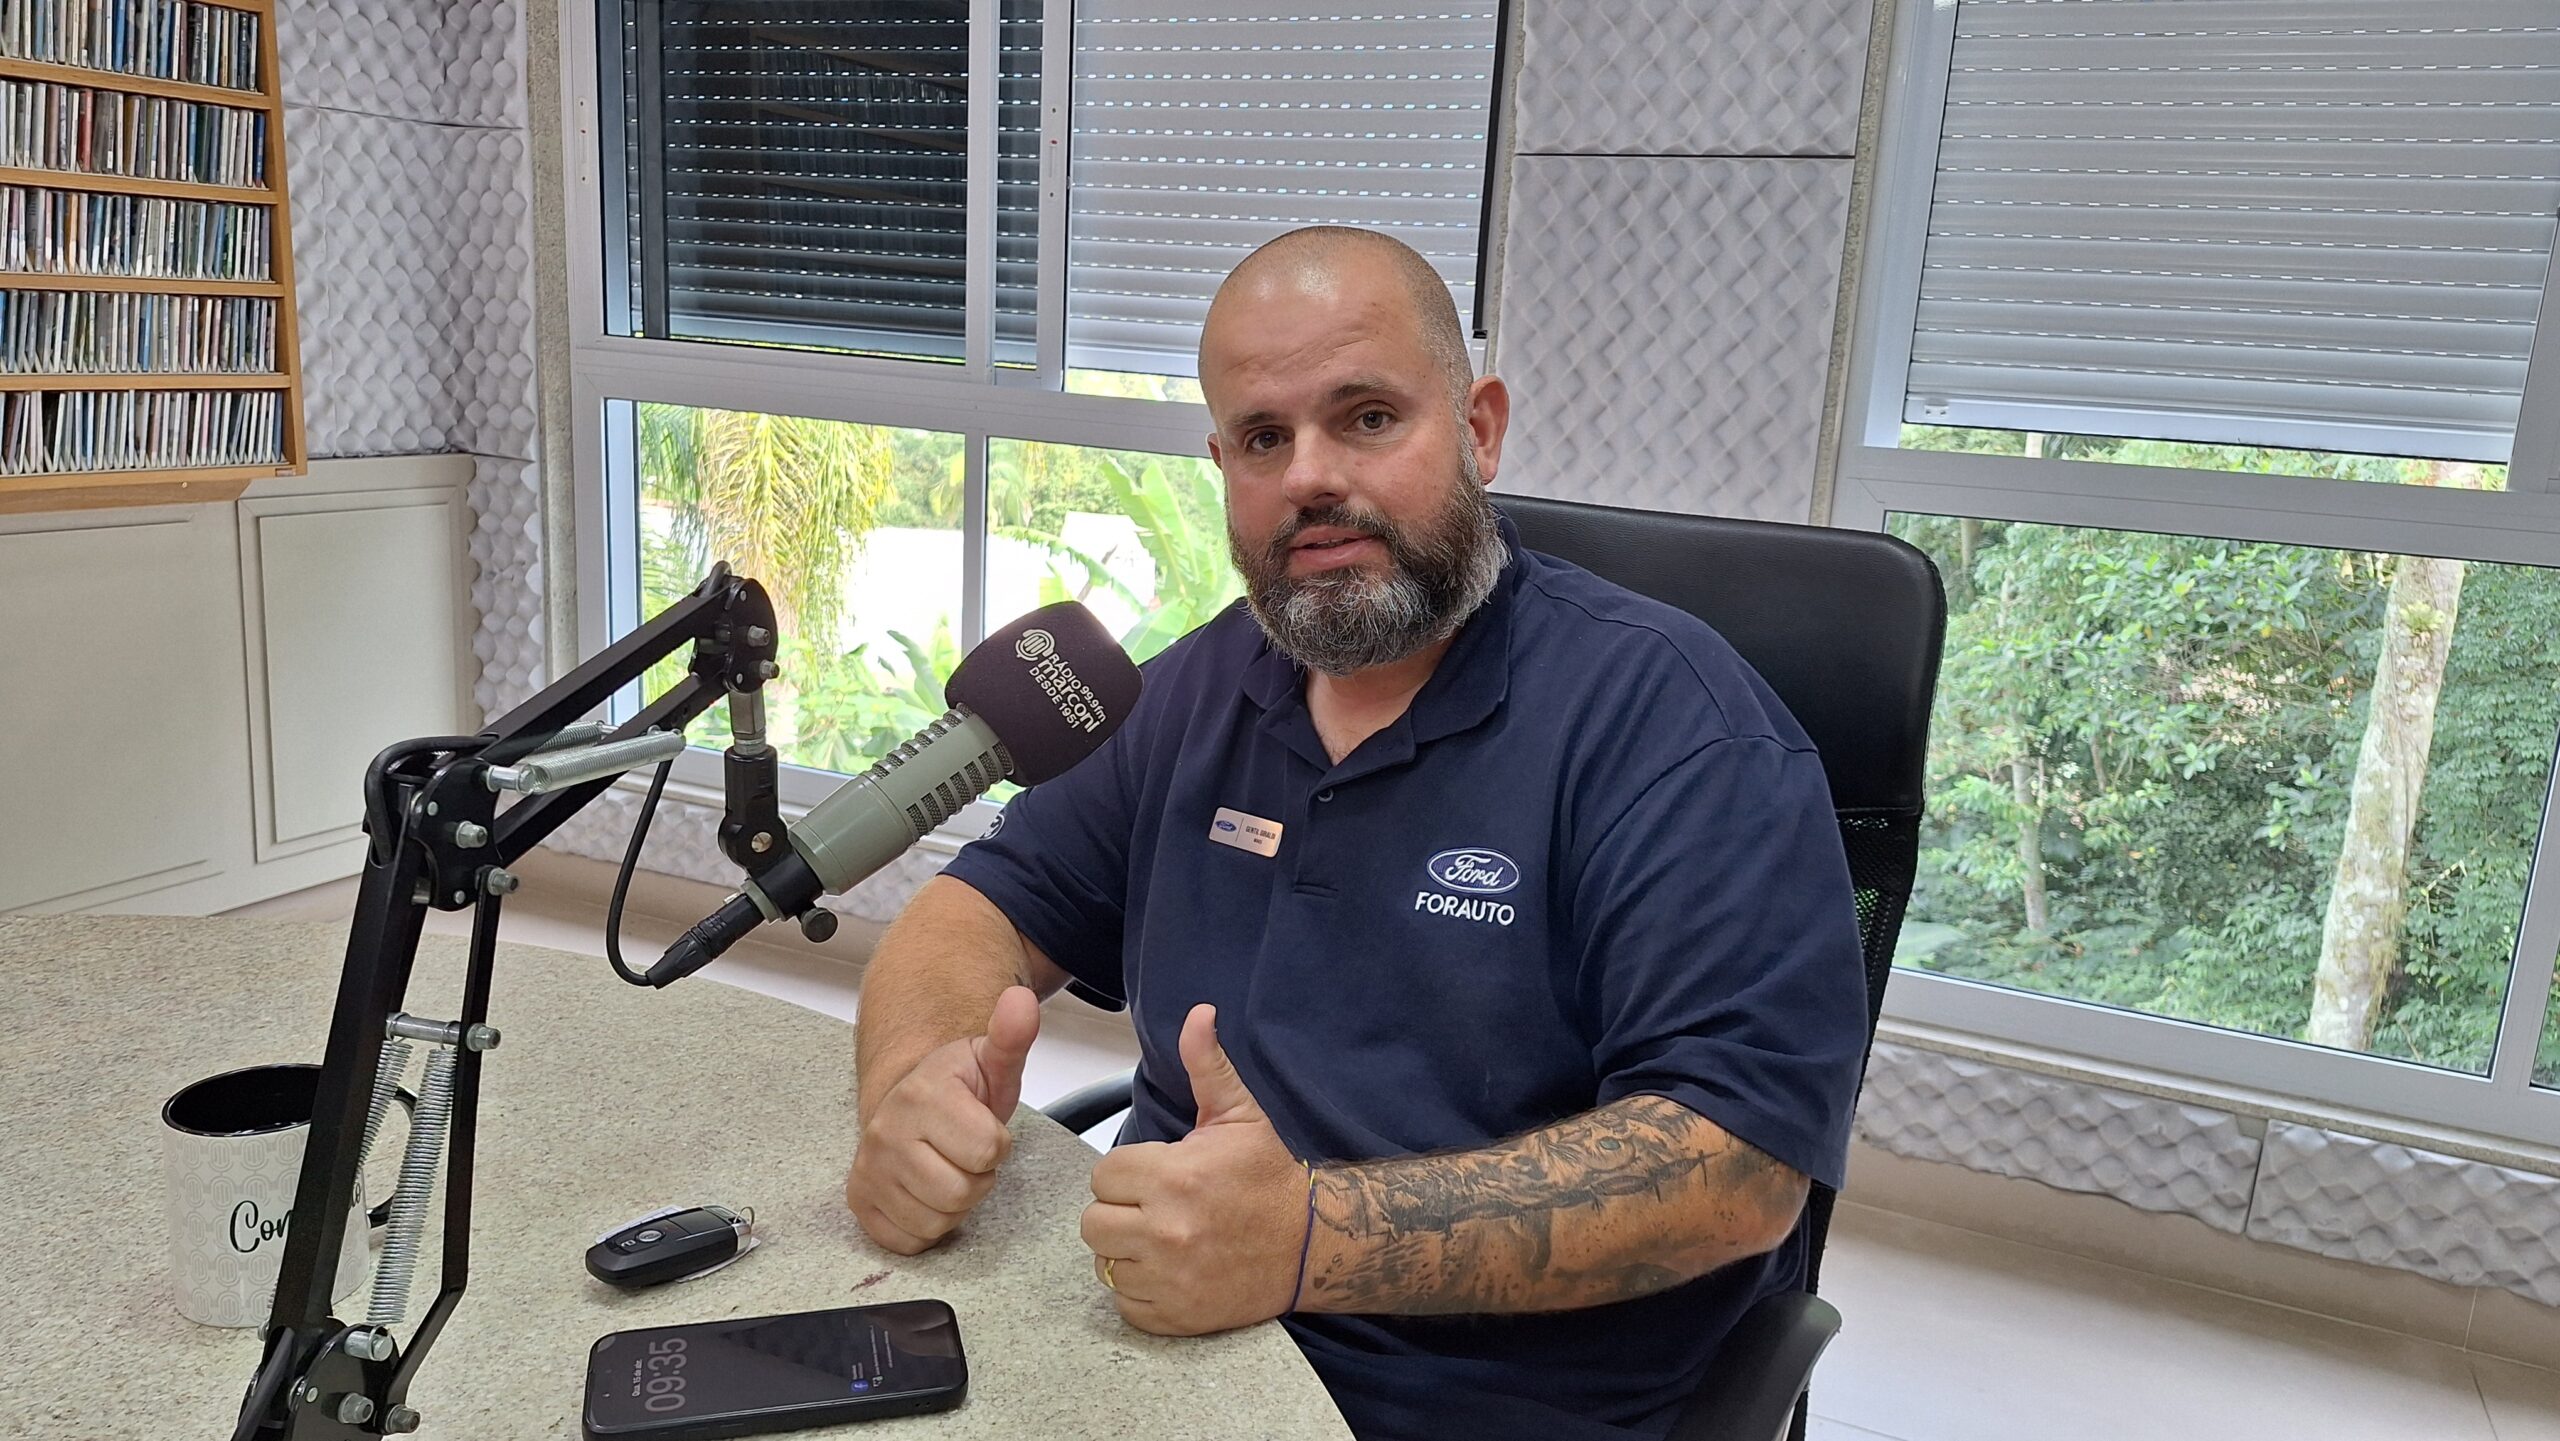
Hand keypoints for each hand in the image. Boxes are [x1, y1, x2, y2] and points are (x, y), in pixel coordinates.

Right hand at [845, 985, 1038, 1254]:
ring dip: (953, 1204)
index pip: (988, 1150)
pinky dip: (926, 1225)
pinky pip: (910, 1240)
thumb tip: (1021, 1000)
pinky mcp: (859, 1203)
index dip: (996, 1145)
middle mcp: (884, 1132)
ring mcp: (867, 1170)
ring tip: (945, 1170)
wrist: (910, 1104)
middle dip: (976, 1178)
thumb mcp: (991, 1061)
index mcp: (921, 1095)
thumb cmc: (958, 1090)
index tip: (982, 1128)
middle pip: (961, 1192)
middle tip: (964, 1154)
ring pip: (936, 1221)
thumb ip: (1011, 1035)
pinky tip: (924, 1192)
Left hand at [1081, 1004, 1306, 1335]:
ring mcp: (1169, 1279)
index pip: (1103, 1176)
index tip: (1156, 1177)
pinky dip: (1141, 1291)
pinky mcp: (1175, 1316)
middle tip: (1154, 1209)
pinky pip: (1125, 1304)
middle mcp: (1166, 1231)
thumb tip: (1198, 1013)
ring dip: (1127, 1252)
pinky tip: (1170, 1271)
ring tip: (1163, 1239)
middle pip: (1093, 1222)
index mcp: (1174, 1177)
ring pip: (1105, 1263)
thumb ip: (1207, 1065)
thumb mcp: (1240, 1115)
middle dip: (1119, 1213)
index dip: (1126, 1174)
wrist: (1312, 1246)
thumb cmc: (1268, 1176)